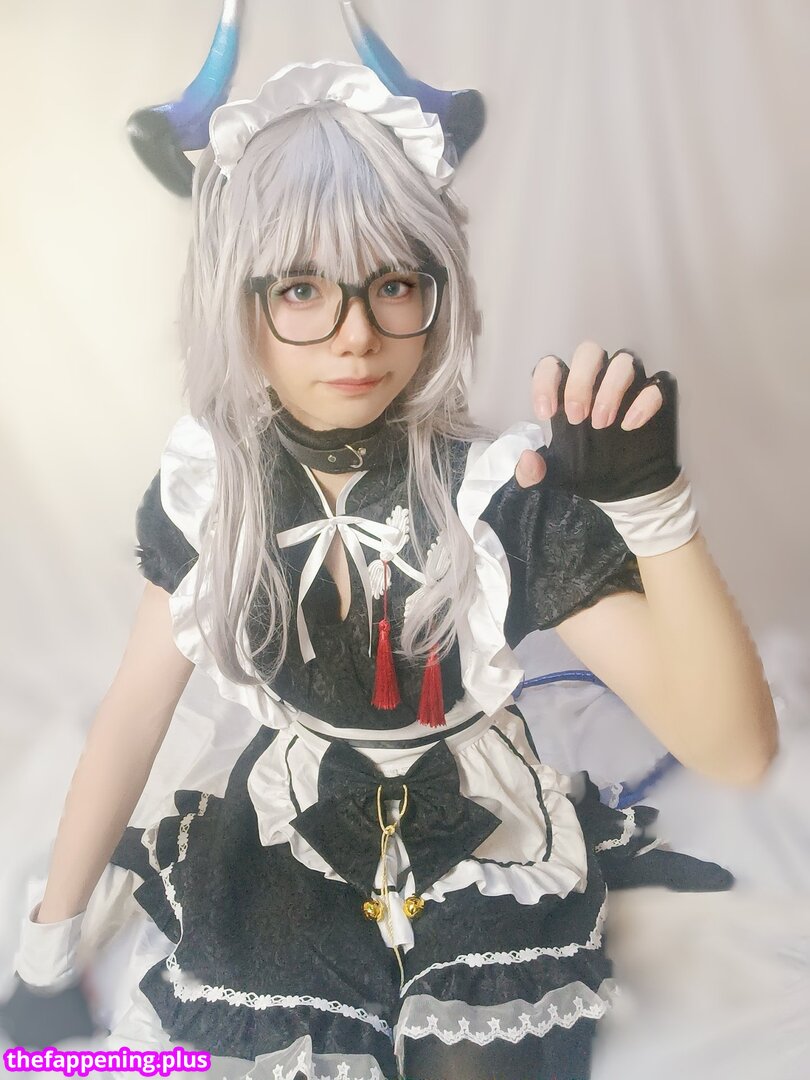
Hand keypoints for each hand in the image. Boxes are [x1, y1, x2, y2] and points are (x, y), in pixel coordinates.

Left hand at [515, 340, 679, 500]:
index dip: (545, 382)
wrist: (624, 492)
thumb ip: (531, 474)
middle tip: (577, 417)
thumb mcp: (553, 477)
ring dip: (611, 388)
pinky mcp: (657, 400)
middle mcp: (598, 380)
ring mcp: (629, 387)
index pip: (553, 366)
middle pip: (589, 352)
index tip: (545, 413)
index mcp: (568, 391)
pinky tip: (630, 425)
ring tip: (602, 424)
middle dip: (581, 381)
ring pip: (624, 360)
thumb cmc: (587, 472)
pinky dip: (645, 400)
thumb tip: (527, 459)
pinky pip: (659, 384)